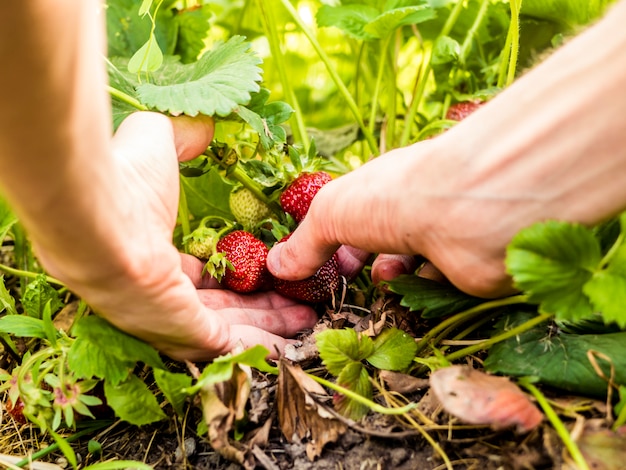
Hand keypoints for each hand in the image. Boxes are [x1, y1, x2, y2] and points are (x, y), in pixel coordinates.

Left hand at [37, 112, 317, 360]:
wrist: (99, 215)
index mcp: (155, 263)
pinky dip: (262, 345)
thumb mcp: (157, 144)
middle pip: (225, 310)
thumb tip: (204, 121)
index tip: (273, 269)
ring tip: (308, 316)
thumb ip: (183, 137)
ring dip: (272, 325)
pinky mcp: (185, 334)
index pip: (204, 281)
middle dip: (266, 307)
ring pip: (233, 330)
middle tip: (302, 300)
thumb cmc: (123, 183)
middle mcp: (161, 300)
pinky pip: (232, 345)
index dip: (240, 278)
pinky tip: (291, 341)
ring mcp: (171, 321)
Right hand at [266, 141, 517, 298]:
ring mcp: (444, 236)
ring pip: (413, 265)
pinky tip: (409, 297)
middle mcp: (416, 207)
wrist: (467, 211)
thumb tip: (275, 265)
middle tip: (346, 287)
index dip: (338, 241)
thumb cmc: (392, 198)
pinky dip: (421, 294)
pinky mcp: (468, 268)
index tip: (321, 268)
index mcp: (384, 187)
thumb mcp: (330, 214)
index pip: (358, 214)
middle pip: (385, 240)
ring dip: (393, 280)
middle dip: (365, 264)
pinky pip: (440, 285)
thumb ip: (304, 242)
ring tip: (381, 285)